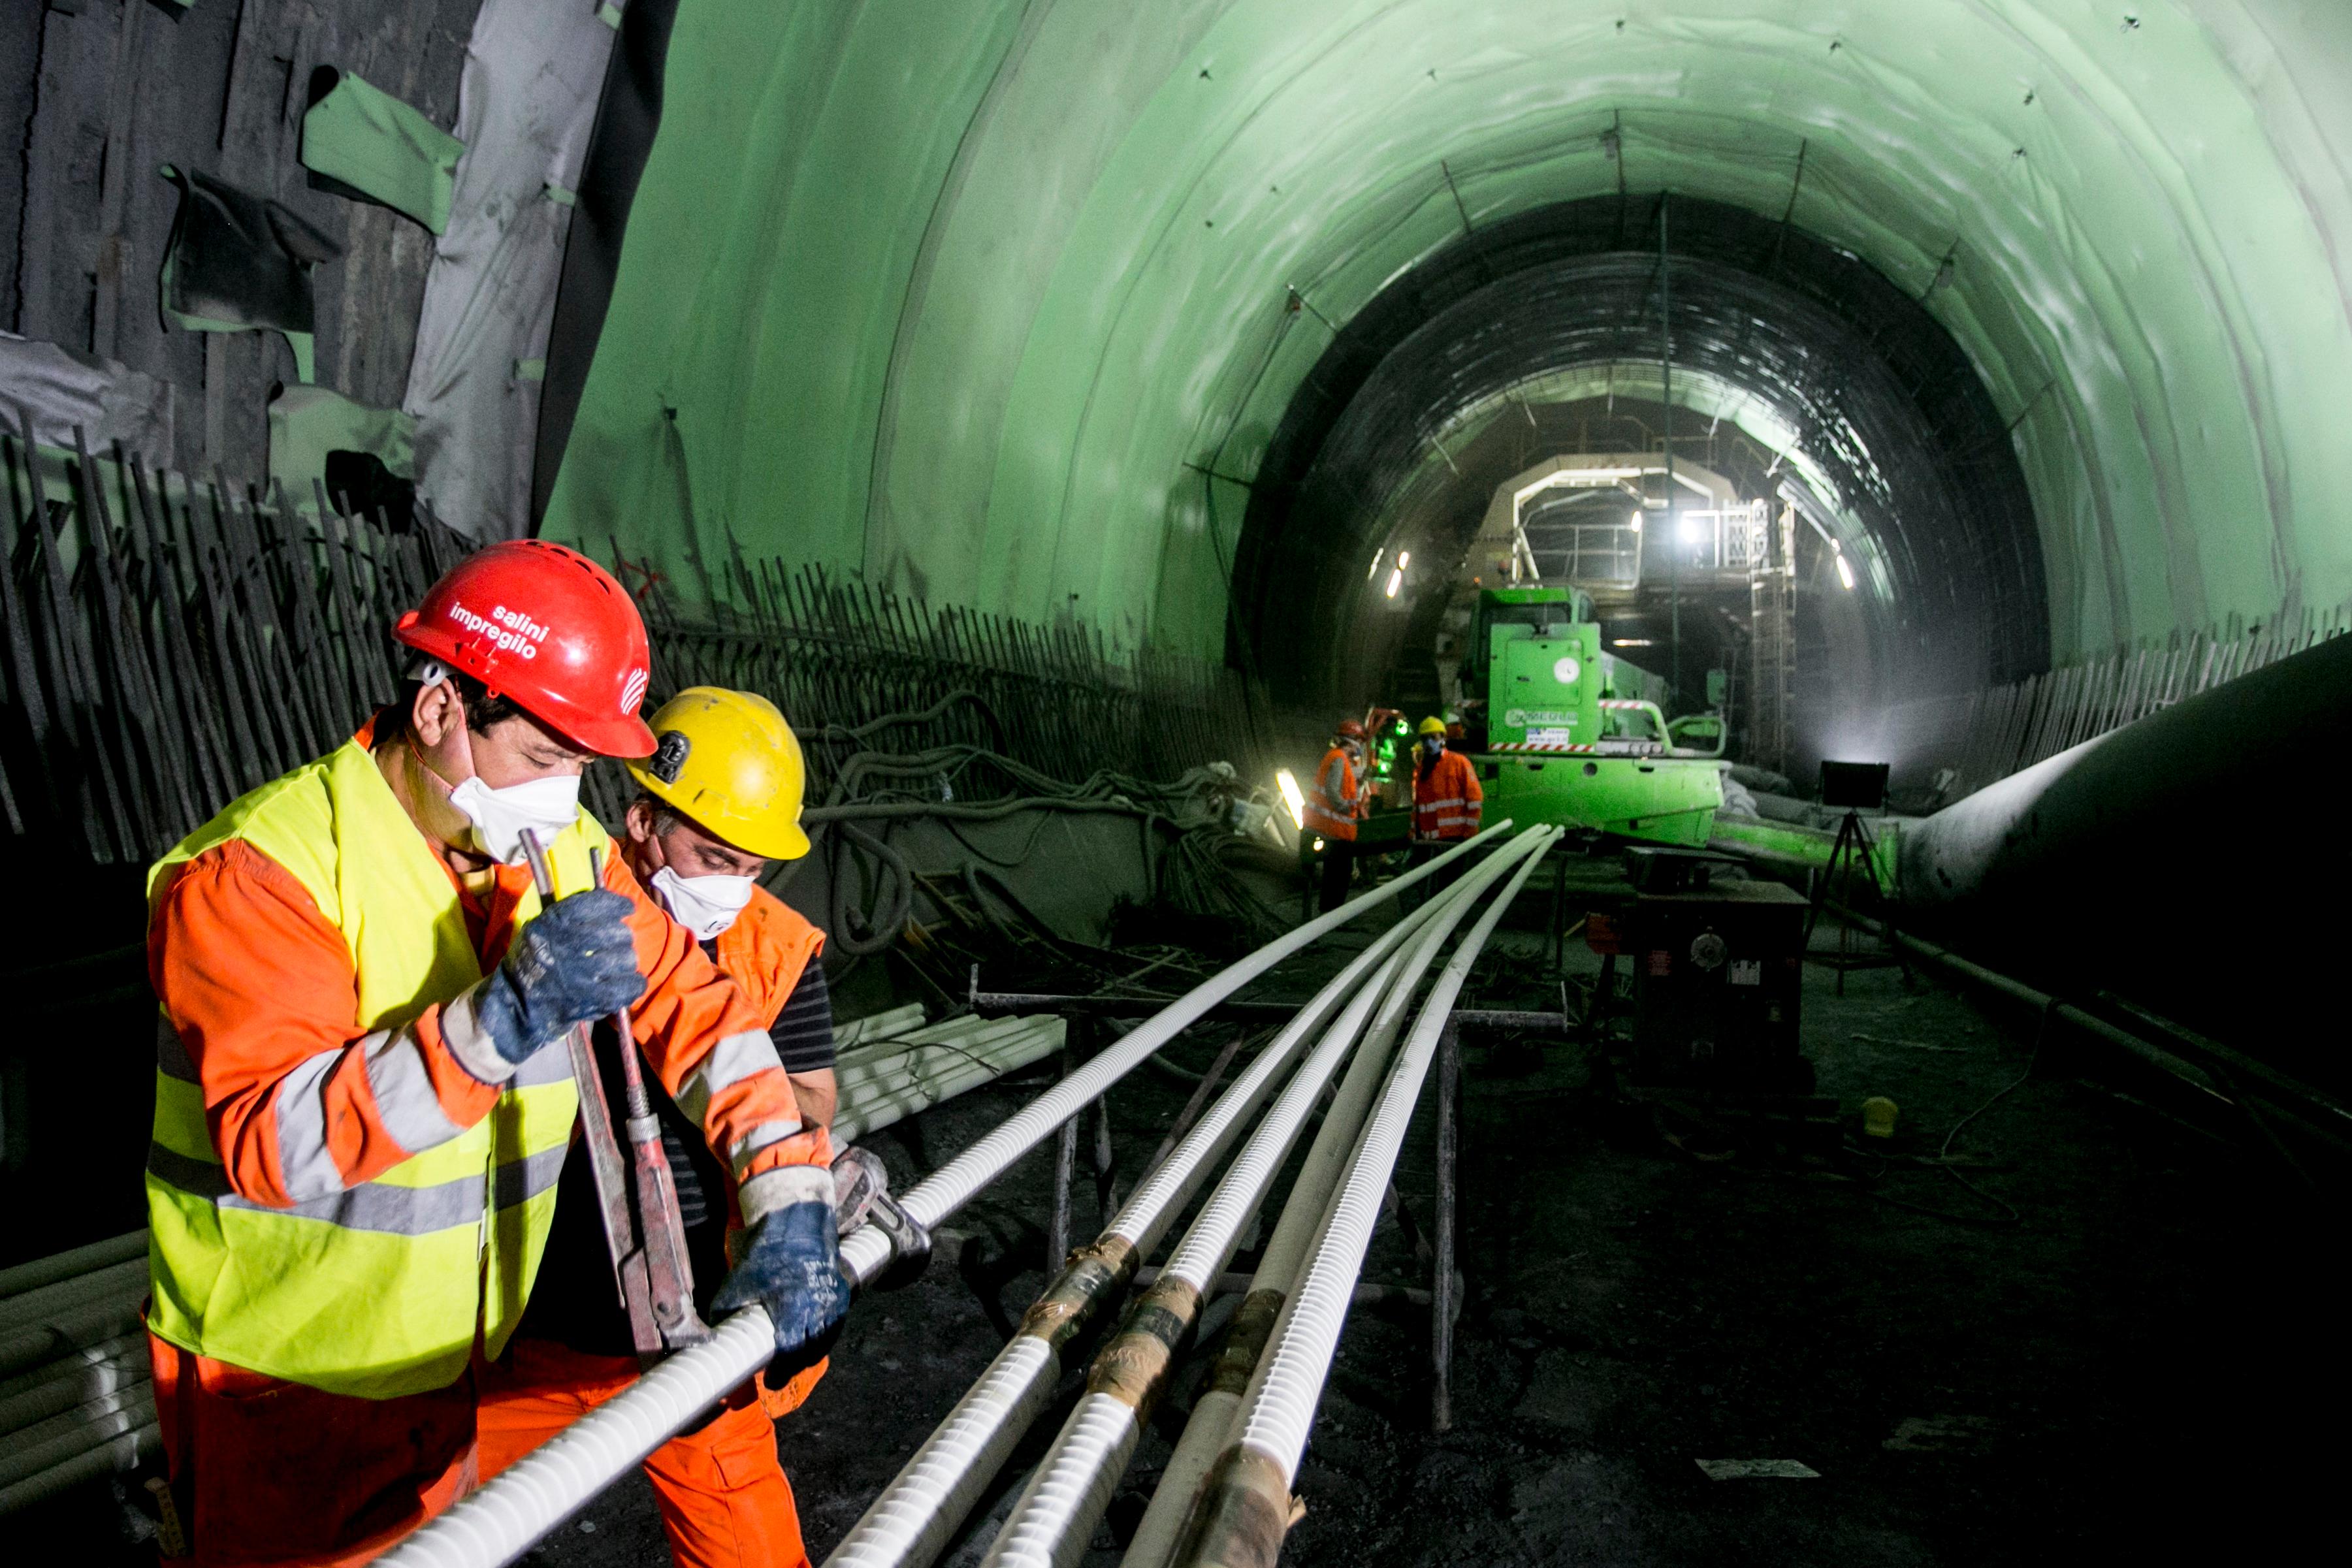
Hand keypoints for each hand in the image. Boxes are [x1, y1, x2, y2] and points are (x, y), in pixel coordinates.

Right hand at [478, 889, 642, 1064]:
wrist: (515, 1007)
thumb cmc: (532, 964)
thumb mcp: (539, 929)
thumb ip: (568, 916)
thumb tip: (612, 904)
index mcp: (552, 923)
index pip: (595, 904)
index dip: (616, 904)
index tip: (627, 908)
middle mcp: (566, 945)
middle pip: (618, 932)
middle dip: (622, 937)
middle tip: (618, 943)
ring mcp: (579, 974)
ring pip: (626, 959)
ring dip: (627, 962)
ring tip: (618, 965)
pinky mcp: (590, 999)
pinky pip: (628, 986)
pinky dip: (634, 984)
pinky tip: (631, 983)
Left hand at [711, 1200, 850, 1373]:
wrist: (796, 1226)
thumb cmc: (766, 1255)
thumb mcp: (739, 1281)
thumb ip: (725, 1309)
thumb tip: (709, 1336)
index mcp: (793, 1303)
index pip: (791, 1348)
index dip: (781, 1370)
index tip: (770, 1381)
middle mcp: (818, 1304)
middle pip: (810, 1350)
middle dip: (794, 1367)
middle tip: (778, 1375)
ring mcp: (833, 1299)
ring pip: (825, 1341)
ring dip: (809, 1355)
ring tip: (792, 1362)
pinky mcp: (840, 1293)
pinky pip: (834, 1327)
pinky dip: (823, 1339)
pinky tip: (809, 1344)